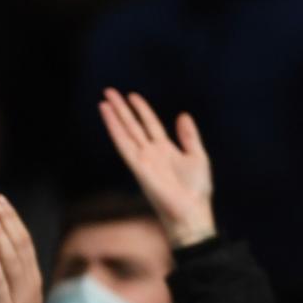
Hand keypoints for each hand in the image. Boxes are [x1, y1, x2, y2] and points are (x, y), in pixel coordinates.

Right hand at [98, 88, 214, 247]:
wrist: (191, 211)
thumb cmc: (196, 190)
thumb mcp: (197, 156)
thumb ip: (189, 136)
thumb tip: (183, 115)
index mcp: (166, 150)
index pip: (151, 125)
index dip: (142, 110)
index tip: (133, 96)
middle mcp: (151, 153)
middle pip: (133, 125)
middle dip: (122, 109)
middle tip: (110, 91)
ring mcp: (142, 159)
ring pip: (125, 132)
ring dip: (114, 116)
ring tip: (105, 99)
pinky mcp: (137, 166)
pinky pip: (122, 143)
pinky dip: (114, 128)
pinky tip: (107, 114)